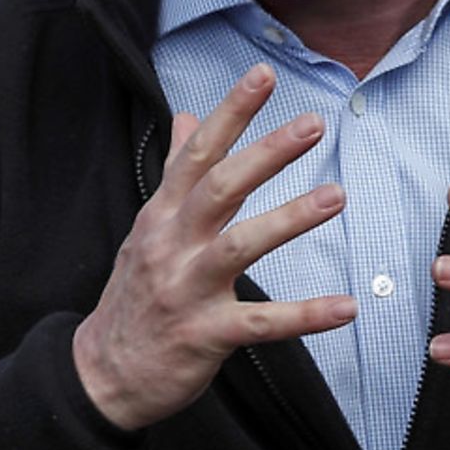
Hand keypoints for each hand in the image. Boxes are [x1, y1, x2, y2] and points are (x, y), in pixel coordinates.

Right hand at [72, 64, 355, 430]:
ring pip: (239, 246)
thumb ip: (175, 173)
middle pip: (219, 188)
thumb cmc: (136, 295)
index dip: (230, 112)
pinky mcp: (205, 335)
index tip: (263, 75)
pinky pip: (261, 323)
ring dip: (289, 219)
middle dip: (266, 153)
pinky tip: (345, 306)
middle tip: (313, 124)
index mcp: (162, 215)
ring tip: (336, 196)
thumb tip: (189, 118)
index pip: (196, 153)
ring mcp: (186, 290)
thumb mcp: (148, 228)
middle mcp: (171, 245)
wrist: (103, 374)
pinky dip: (305, 314)